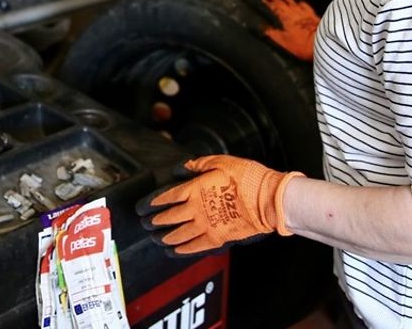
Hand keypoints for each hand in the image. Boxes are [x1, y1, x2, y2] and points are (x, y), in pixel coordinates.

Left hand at [137, 155, 302, 255]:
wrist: (268, 200)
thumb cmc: (248, 178)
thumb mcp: (222, 161)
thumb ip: (198, 164)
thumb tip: (182, 167)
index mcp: (195, 189)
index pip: (167, 197)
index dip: (152, 202)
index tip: (143, 206)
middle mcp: (196, 210)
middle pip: (169, 218)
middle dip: (154, 221)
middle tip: (145, 223)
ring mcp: (206, 226)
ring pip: (178, 235)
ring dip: (164, 237)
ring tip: (156, 238)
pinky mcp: (217, 239)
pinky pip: (194, 247)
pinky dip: (181, 250)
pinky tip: (174, 250)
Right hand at [261, 0, 318, 61]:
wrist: (322, 42)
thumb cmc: (302, 43)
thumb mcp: (283, 41)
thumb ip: (272, 33)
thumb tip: (264, 28)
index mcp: (285, 17)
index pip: (275, 7)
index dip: (268, 2)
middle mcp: (294, 12)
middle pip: (283, 2)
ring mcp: (304, 13)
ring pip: (294, 2)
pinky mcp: (313, 16)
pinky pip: (305, 6)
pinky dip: (301, 3)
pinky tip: (300, 2)